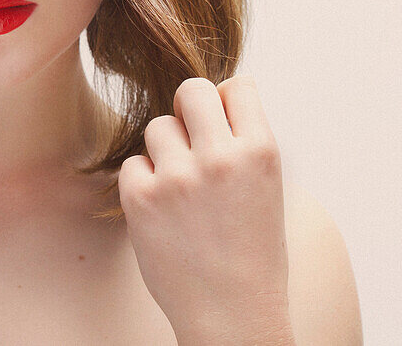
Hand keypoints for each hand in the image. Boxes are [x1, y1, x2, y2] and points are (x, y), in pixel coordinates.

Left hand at [116, 75, 289, 341]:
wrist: (231, 314)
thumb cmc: (251, 251)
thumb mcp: (267, 188)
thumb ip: (243, 139)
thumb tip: (219, 88)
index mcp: (262, 153)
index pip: (238, 86)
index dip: (225, 102)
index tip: (221, 123)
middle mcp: (221, 158)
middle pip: (191, 89)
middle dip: (188, 108)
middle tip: (191, 139)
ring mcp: (178, 177)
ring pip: (158, 126)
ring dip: (166, 150)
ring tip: (182, 188)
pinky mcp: (141, 197)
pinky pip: (134, 163)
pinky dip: (144, 182)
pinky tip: (164, 211)